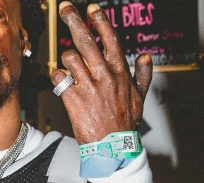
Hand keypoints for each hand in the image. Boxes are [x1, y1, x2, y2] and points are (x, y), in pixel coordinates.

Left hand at [52, 2, 152, 143]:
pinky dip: (57, 77)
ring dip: (66, 59)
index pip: (110, 38)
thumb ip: (143, 75)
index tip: (92, 8)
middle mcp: (104, 75)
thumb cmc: (125, 122)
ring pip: (70, 58)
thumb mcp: (139, 97)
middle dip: (73, 20)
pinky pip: (59, 78)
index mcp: (120, 71)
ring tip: (69, 67)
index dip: (100, 20)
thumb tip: (146, 57)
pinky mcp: (74, 99)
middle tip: (65, 8)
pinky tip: (61, 82)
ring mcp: (89, 86)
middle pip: (86, 40)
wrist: (113, 146)